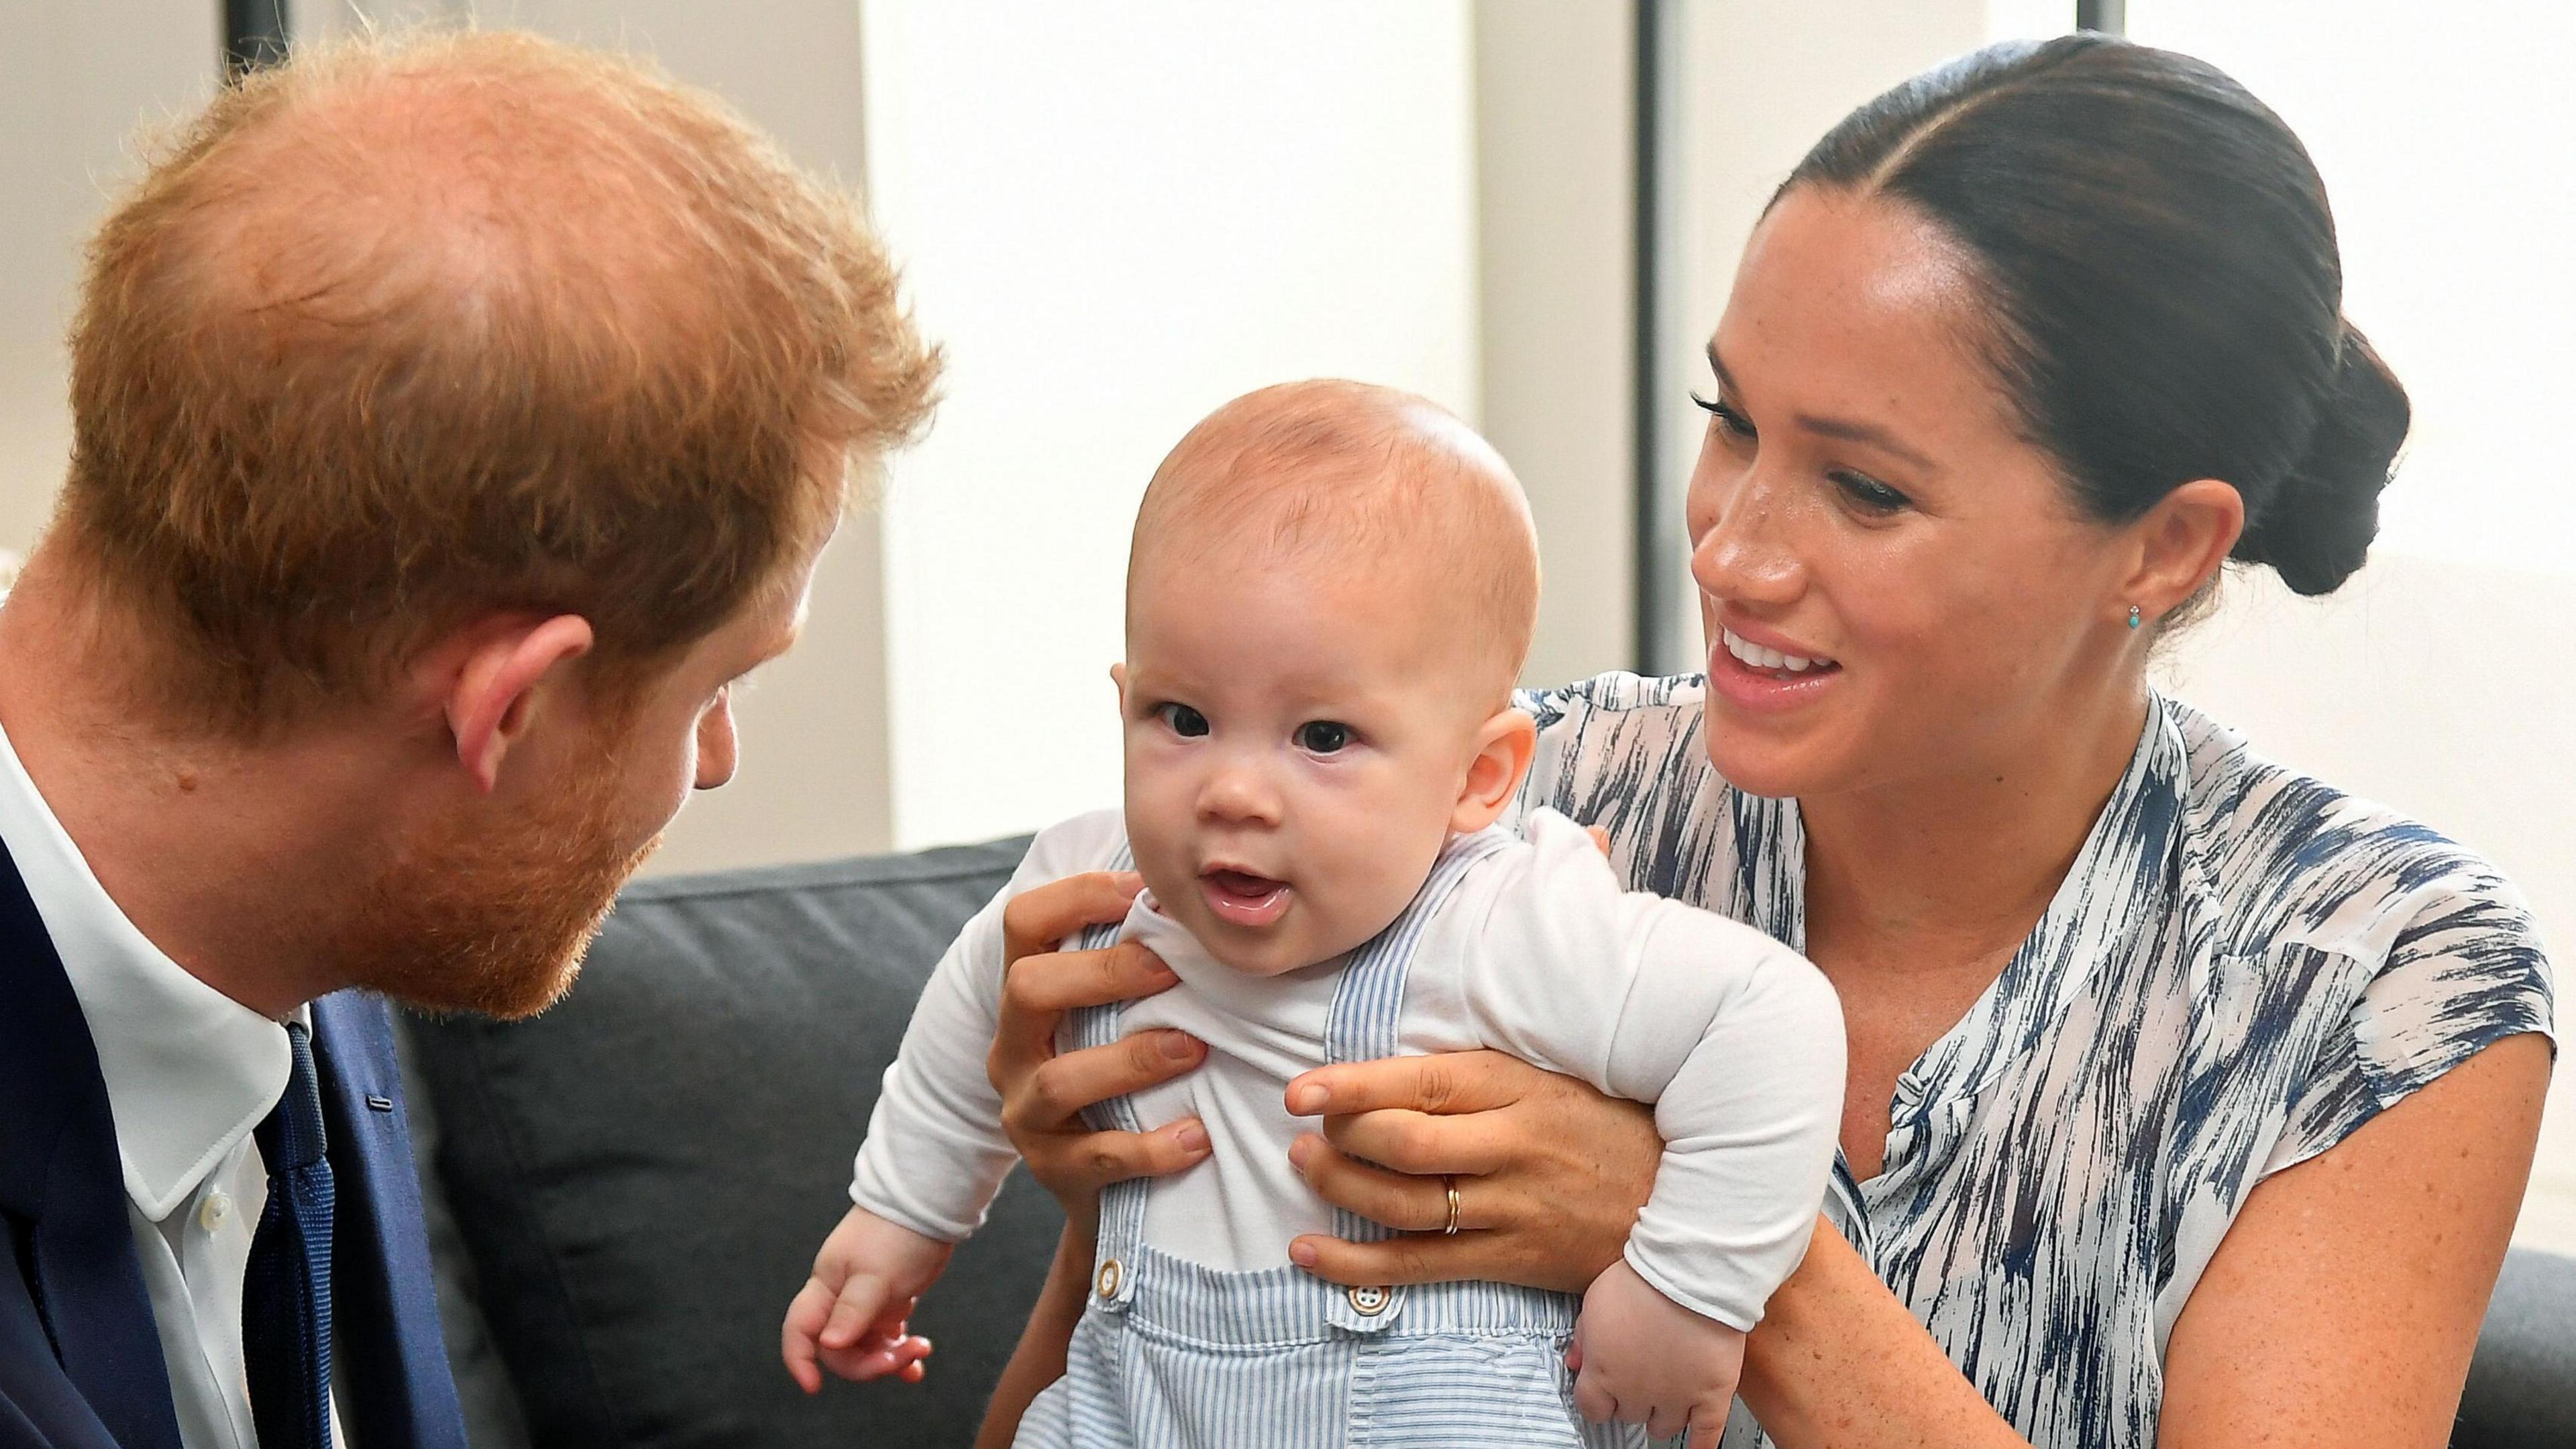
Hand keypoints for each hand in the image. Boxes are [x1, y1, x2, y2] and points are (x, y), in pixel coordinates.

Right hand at [781, 1206, 954, 1392]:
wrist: (929, 1205)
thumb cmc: (898, 1234)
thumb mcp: (876, 1275)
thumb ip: (853, 1310)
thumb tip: (829, 1344)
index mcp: (827, 1287)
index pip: (800, 1330)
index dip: (800, 1359)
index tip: (814, 1387)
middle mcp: (840, 1298)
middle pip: (839, 1349)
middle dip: (868, 1363)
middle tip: (902, 1358)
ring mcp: (865, 1302)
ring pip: (865, 1346)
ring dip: (889, 1358)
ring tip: (920, 1350)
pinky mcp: (888, 1302)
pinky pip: (887, 1337)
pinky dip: (900, 1351)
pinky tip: (918, 1362)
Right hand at [988, 870, 1212, 1222]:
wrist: (1109, 1192)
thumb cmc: (1127, 1078)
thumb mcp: (1117, 1016)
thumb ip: (1140, 962)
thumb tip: (1202, 894)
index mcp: (1026, 996)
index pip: (1024, 922)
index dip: (1078, 895)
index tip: (1144, 891)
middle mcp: (1013, 1047)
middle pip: (1026, 987)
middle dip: (1102, 972)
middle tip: (1171, 970)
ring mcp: (1026, 1112)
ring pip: (1059, 1079)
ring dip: (1133, 1060)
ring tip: (1194, 1050)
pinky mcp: (1053, 1170)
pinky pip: (1097, 1157)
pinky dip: (1151, 1148)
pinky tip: (1197, 1137)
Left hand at [1279, 1049, 1658, 1293]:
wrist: (1682, 1201)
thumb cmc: (1606, 1126)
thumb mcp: (1550, 1076)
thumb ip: (1477, 1075)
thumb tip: (1390, 1068)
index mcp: (1518, 1089)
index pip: (1421, 1082)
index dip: (1353, 1086)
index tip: (1301, 1090)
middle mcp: (1512, 1147)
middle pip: (1404, 1145)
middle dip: (1340, 1137)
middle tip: (1306, 1129)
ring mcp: (1511, 1208)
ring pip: (1403, 1205)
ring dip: (1339, 1188)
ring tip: (1303, 1167)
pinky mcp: (1511, 1259)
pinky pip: (1419, 1266)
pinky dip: (1356, 1263)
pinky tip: (1309, 1252)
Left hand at [1568, 1258, 1742, 1446]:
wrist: (1691, 1270)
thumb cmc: (1643, 1279)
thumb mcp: (1595, 1301)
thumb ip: (1583, 1337)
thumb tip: (1575, 1361)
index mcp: (1603, 1372)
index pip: (1592, 1408)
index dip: (1598, 1398)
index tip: (1604, 1392)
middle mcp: (1637, 1392)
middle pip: (1629, 1414)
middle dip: (1632, 1398)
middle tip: (1641, 1376)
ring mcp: (1676, 1397)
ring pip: (1663, 1427)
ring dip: (1662, 1414)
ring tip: (1666, 1395)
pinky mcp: (1712, 1395)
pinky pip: (1707, 1433)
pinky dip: (1701, 1446)